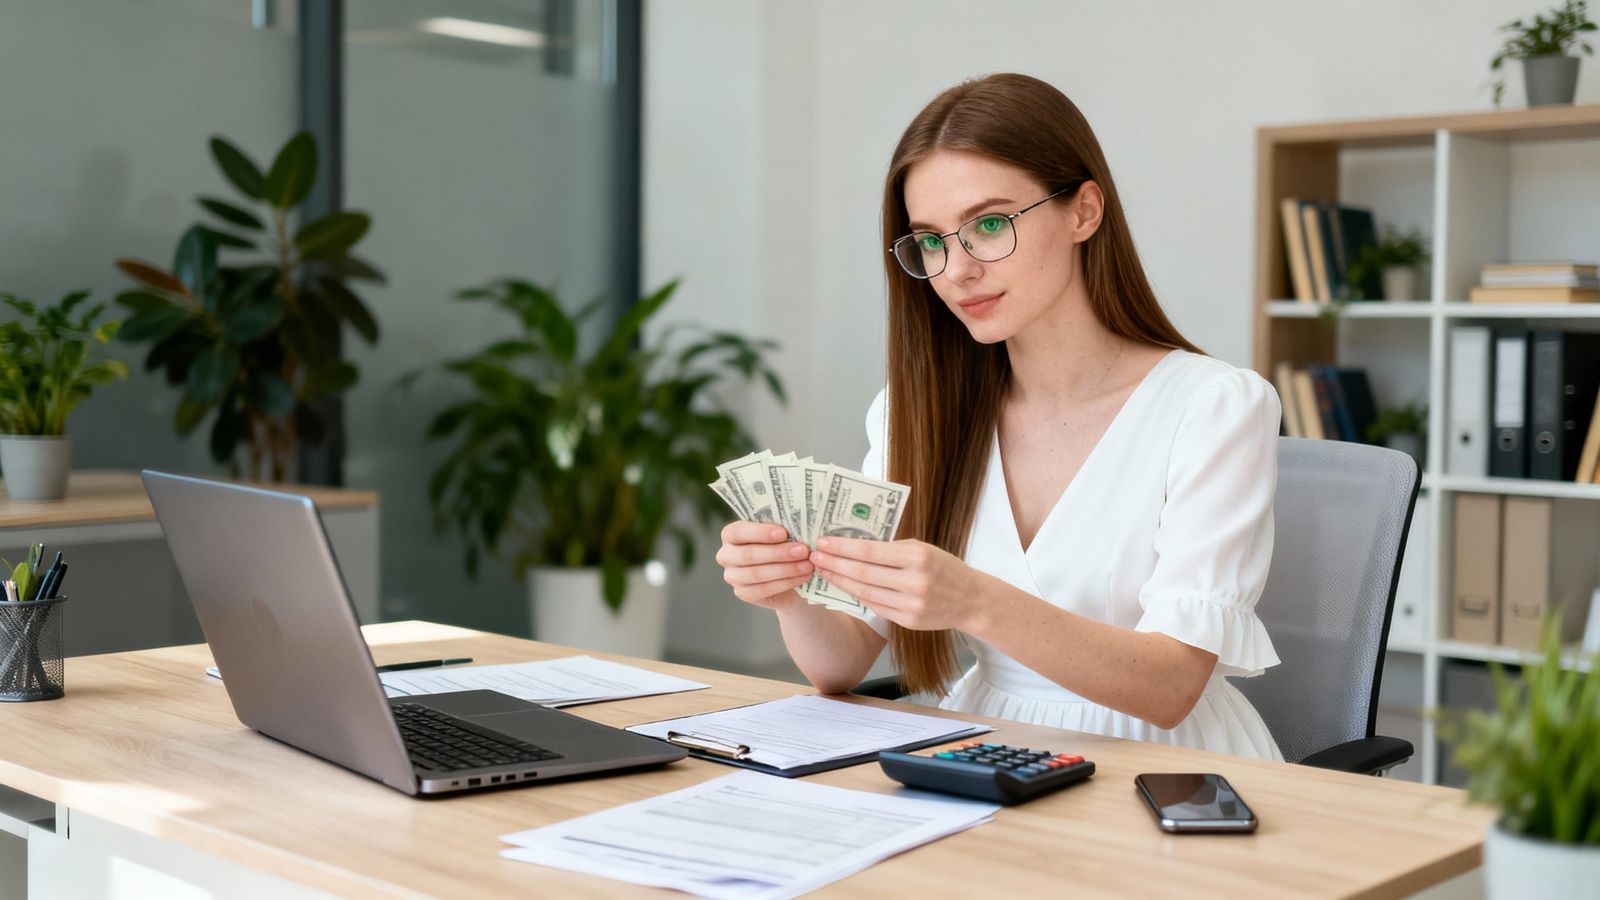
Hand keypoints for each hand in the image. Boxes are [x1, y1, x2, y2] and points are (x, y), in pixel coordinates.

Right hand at [715, 522, 813, 608]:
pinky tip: (802, 577)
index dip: (760, 532)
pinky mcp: (742, 593)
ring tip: (807, 565)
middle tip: (803, 550)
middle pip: (748, 554)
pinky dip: (785, 583)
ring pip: (756, 573)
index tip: (783, 533)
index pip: (738, 531)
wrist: (788, 575)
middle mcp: (726, 555)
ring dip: (785, 569)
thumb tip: (797, 524)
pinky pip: (763, 589)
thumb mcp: (782, 534)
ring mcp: (732, 576)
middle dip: (778, 552)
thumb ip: (782, 528)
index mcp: (731, 534)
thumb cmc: (783, 546)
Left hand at [809, 537, 993, 630]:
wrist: (971, 599)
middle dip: (835, 564)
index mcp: (918, 556)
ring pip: (865, 592)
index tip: (823, 542)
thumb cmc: (943, 568)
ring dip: (840, 581)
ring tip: (824, 571)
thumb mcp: (922, 548)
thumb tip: (853, 544)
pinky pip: (875, 606)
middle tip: (814, 557)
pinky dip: (857, 596)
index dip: (843, 548)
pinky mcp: (908, 622)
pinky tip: (844, 586)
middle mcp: (914, 582)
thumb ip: (891, 548)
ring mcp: (911, 604)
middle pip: (863, 573)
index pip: (870, 552)